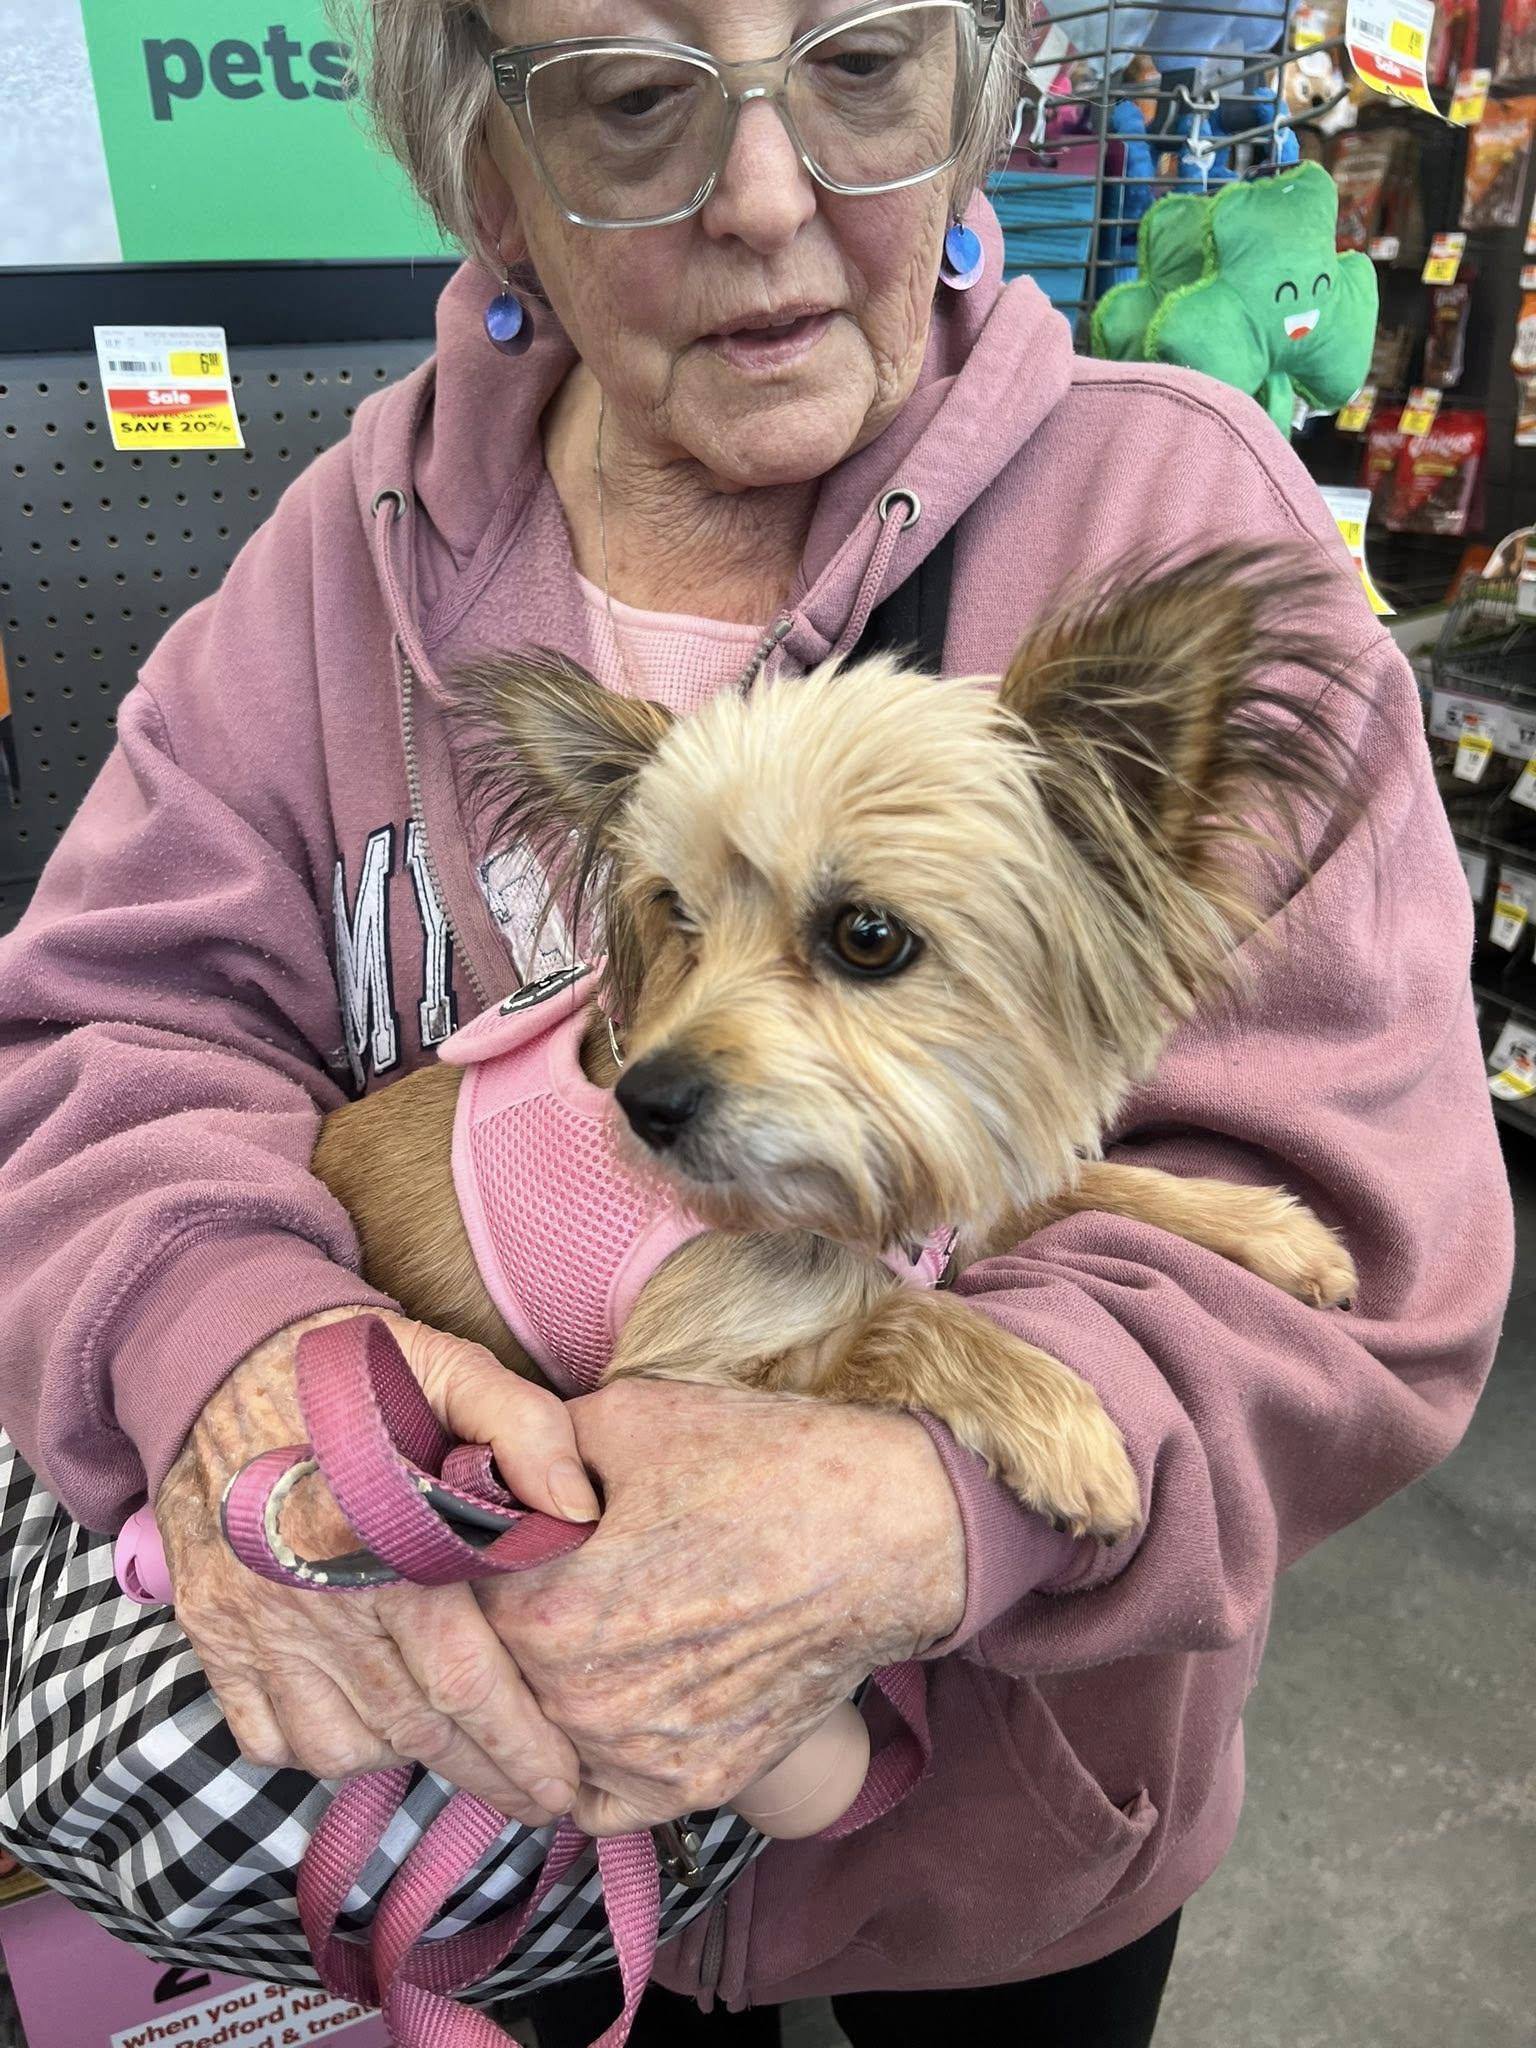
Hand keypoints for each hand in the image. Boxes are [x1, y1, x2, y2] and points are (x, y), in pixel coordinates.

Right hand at [155, 1308, 600, 1822]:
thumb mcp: (455, 1368)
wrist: (226, 1355)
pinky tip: (368, 1721)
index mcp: (379, 1534)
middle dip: (487, 1775)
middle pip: (414, 1725)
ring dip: (409, 1759)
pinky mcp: (212, 1631)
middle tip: (541, 1798)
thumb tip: (581, 1510)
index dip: (519, 1742)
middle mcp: (311, 1593)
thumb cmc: (360, 1371)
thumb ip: (527, 1427)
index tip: (565, 1781)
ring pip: (343, 1743)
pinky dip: (321, 1747)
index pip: (464, 1675)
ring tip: (463, 1749)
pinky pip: (268, 1735)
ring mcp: (252, 1621)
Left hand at [477, 1378, 965, 1835]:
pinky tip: (612, 1696)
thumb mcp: (627, 1416)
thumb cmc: (763, 1461)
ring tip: (593, 1625)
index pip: (453, 1597)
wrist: (888, 1531)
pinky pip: (596, 1793)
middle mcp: (581, 1702)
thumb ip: (525, 1451)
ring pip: (536, 1735)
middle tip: (551, 1572)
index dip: (469, 1554)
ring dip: (541, 1690)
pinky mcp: (692, 1786)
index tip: (497, 1529)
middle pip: (489, 1671)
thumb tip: (474, 1473)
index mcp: (548, 1609)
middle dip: (504, 1621)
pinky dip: (590, 1756)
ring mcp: (639, 1757)